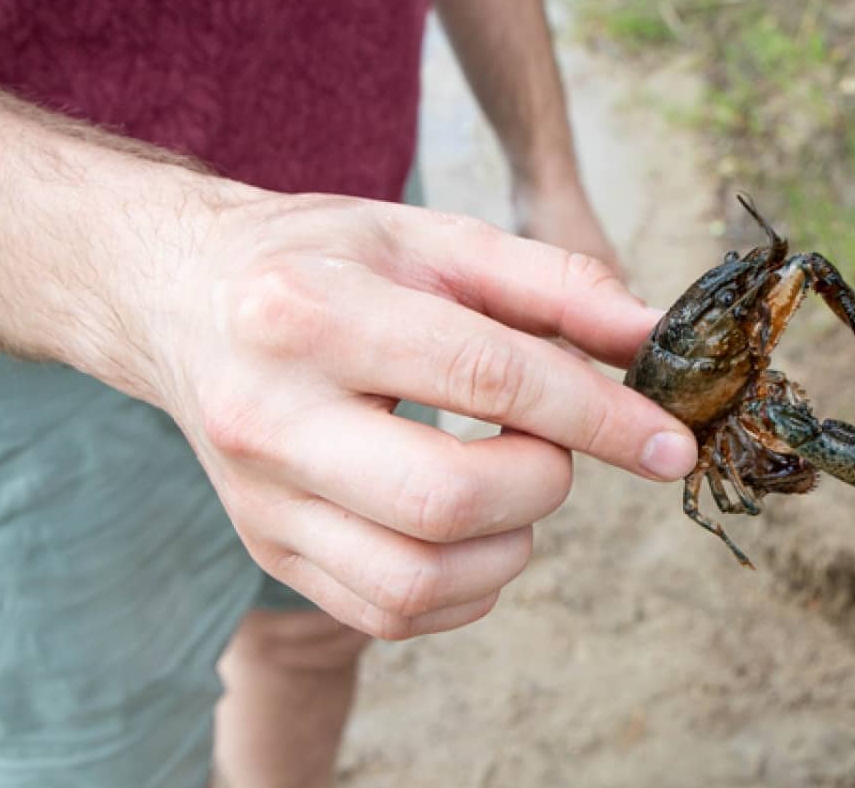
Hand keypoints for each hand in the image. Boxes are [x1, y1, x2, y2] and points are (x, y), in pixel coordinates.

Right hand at [151, 192, 696, 640]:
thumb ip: (552, 285)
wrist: (184, 298)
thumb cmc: (321, 260)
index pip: (486, 378)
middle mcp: (270, 415)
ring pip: (418, 580)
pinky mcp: (267, 549)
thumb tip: (650, 340)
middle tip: (547, 443)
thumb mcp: (434, 240)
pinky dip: (466, 586)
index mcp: (314, 313)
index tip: (670, 440)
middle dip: (545, 480)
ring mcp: (261, 497)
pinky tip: (472, 527)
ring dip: (509, 543)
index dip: (598, 415)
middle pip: (448, 498)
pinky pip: (389, 612)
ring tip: (508, 482)